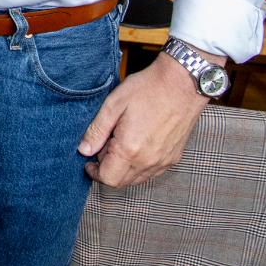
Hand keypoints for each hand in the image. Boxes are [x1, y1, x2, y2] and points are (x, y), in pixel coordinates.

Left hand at [78, 52, 211, 187]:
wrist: (182, 84)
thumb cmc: (147, 89)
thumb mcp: (113, 105)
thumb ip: (96, 131)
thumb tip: (84, 150)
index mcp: (130, 149)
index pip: (108, 178)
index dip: (95, 172)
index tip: (89, 160)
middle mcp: (149, 161)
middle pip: (122, 182)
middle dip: (108, 169)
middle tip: (105, 145)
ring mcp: (164, 161)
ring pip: (138, 179)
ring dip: (124, 169)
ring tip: (120, 142)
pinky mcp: (174, 157)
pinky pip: (152, 172)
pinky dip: (140, 166)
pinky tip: (137, 145)